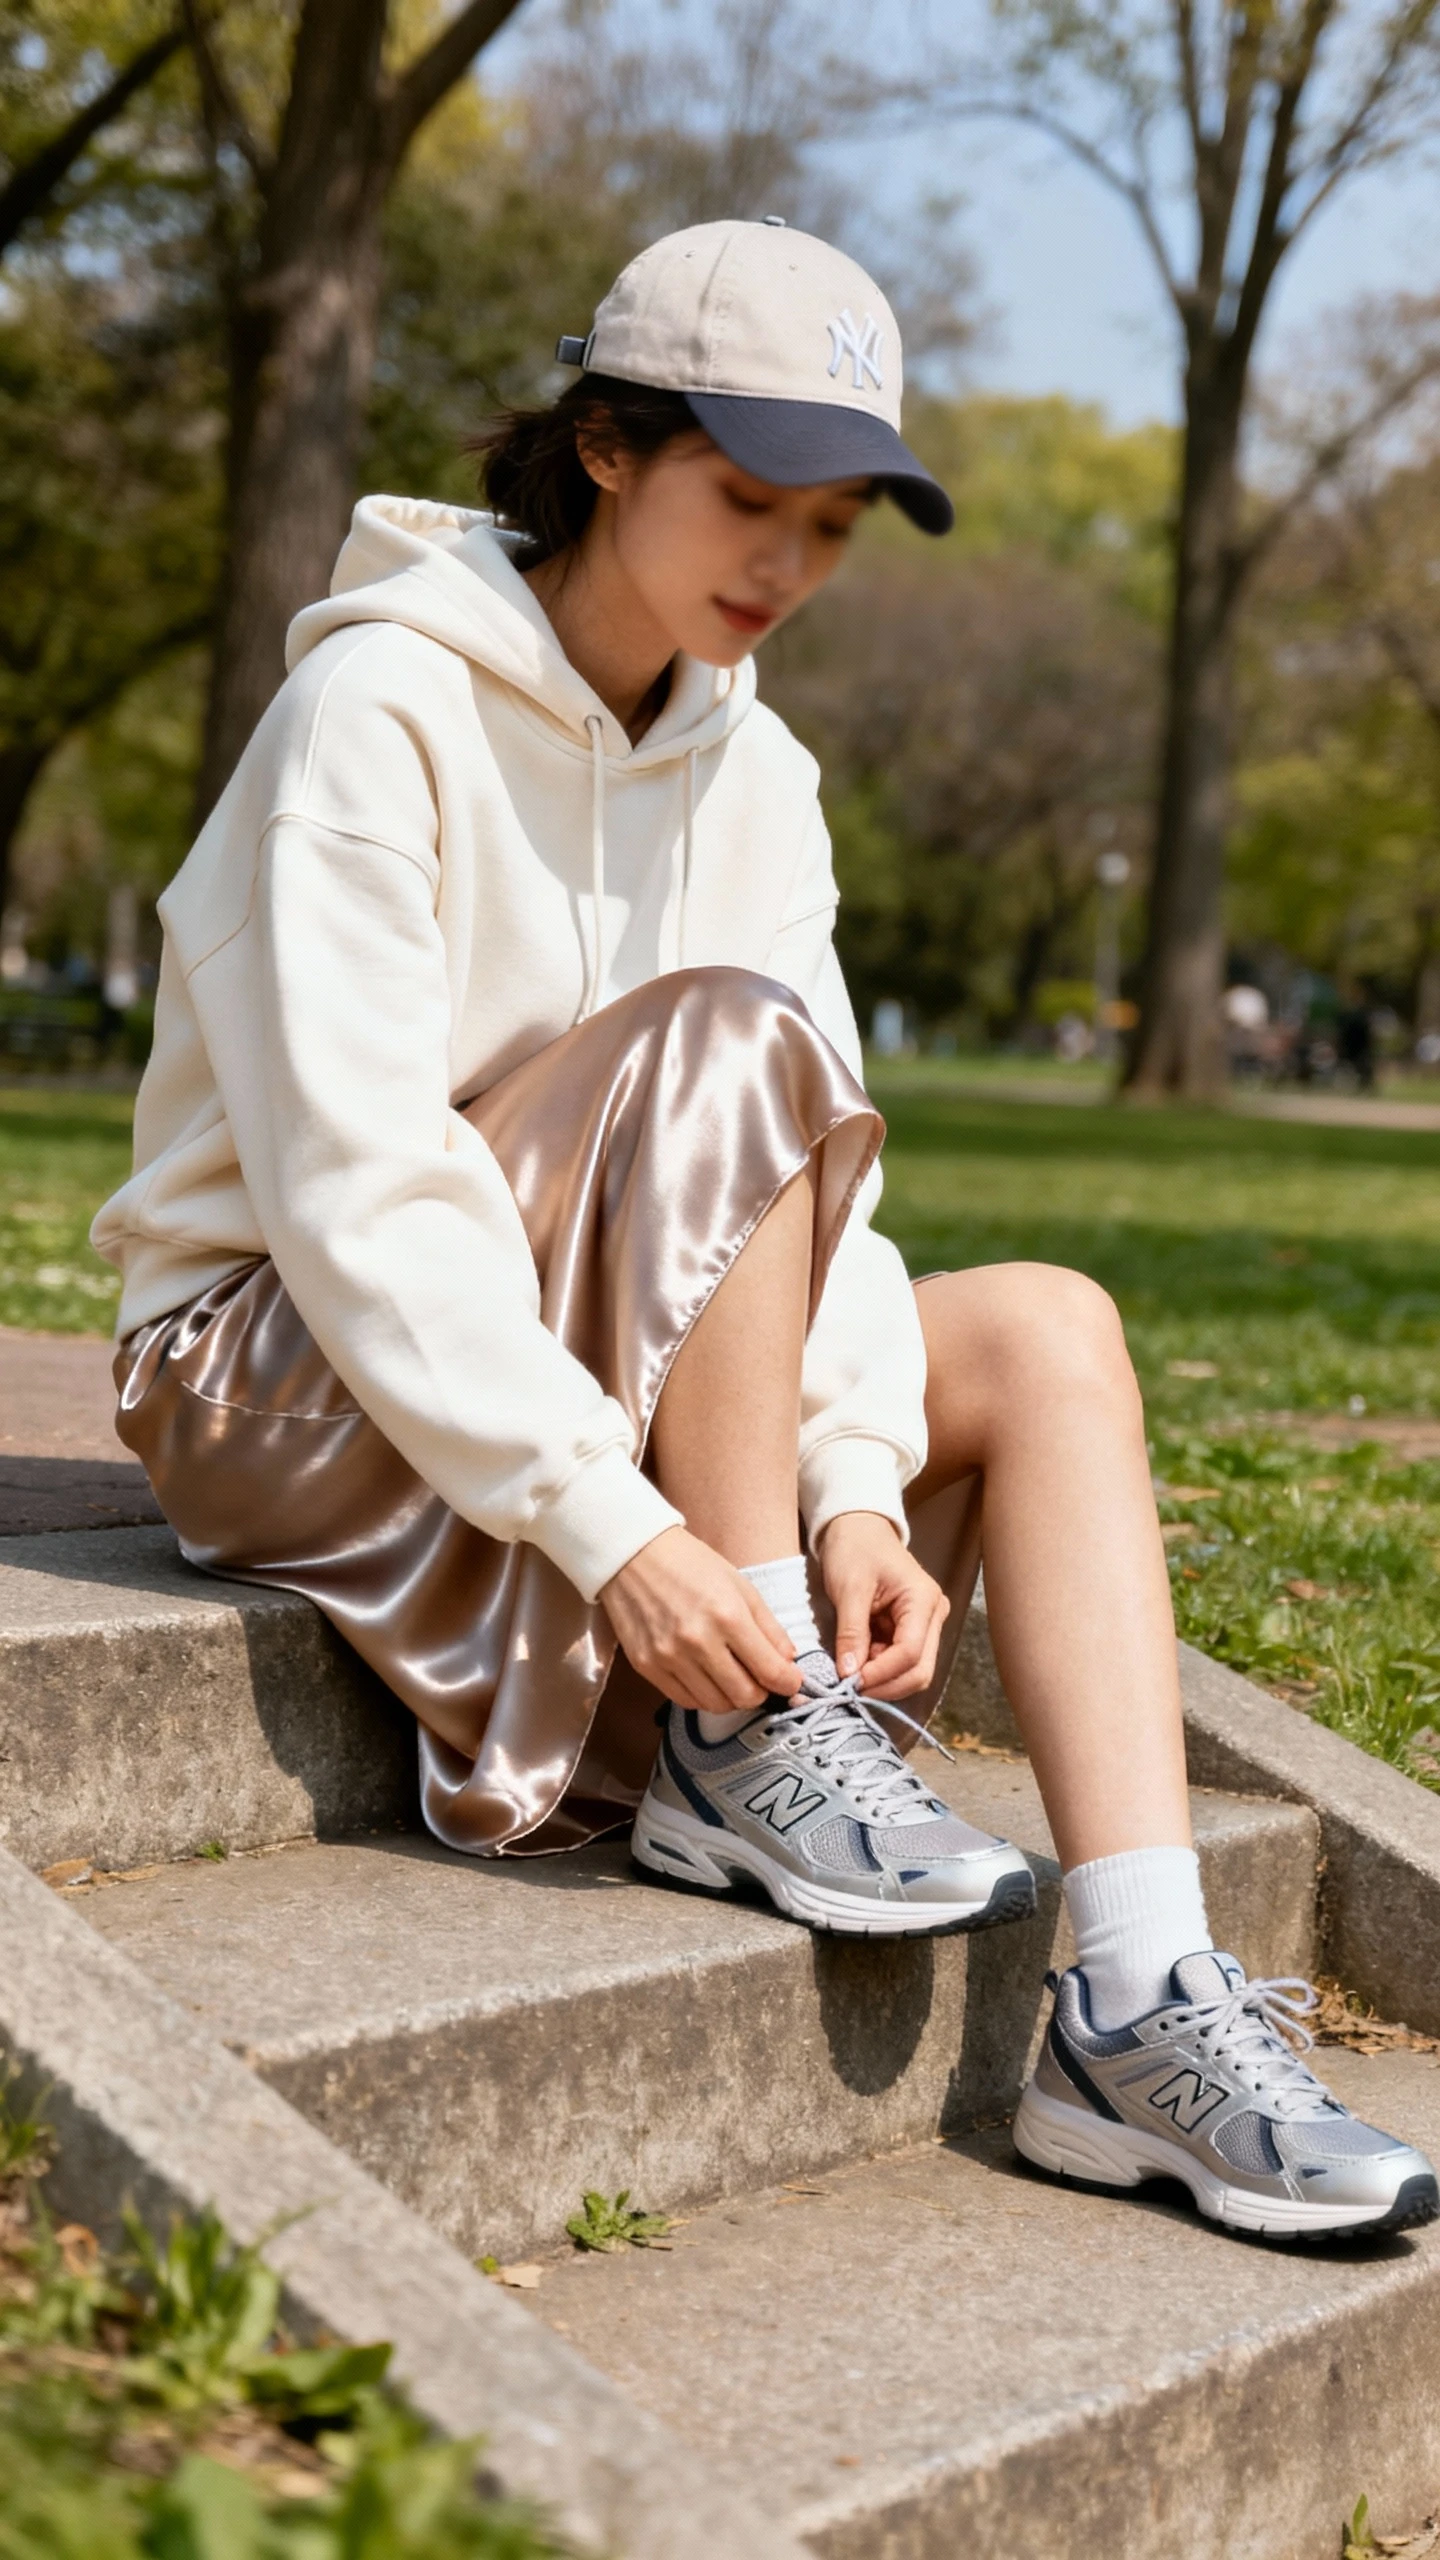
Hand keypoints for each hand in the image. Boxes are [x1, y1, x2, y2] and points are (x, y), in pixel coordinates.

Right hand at [600, 1527, 801, 1715]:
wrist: (634, 1555)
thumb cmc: (691, 1564)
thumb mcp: (740, 1585)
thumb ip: (769, 1627)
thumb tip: (788, 1661)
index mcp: (728, 1616)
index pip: (770, 1671)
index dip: (788, 1682)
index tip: (791, 1681)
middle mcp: (698, 1642)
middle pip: (745, 1696)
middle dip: (761, 1692)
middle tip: (760, 1679)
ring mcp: (669, 1658)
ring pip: (715, 1704)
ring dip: (731, 1696)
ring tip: (731, 1676)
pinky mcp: (646, 1667)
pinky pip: (685, 1700)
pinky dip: (702, 1695)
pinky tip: (705, 1676)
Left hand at [817, 1511, 948, 1702]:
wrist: (857, 1529)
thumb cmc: (855, 1549)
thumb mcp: (849, 1589)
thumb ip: (851, 1633)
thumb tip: (848, 1673)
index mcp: (923, 1600)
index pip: (910, 1652)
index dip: (881, 1673)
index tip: (849, 1682)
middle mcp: (933, 1616)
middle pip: (919, 1670)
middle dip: (885, 1685)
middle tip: (849, 1689)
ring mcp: (925, 1626)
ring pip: (912, 1672)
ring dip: (882, 1681)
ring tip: (850, 1675)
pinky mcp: (910, 1632)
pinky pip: (899, 1663)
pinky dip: (879, 1671)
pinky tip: (856, 1666)